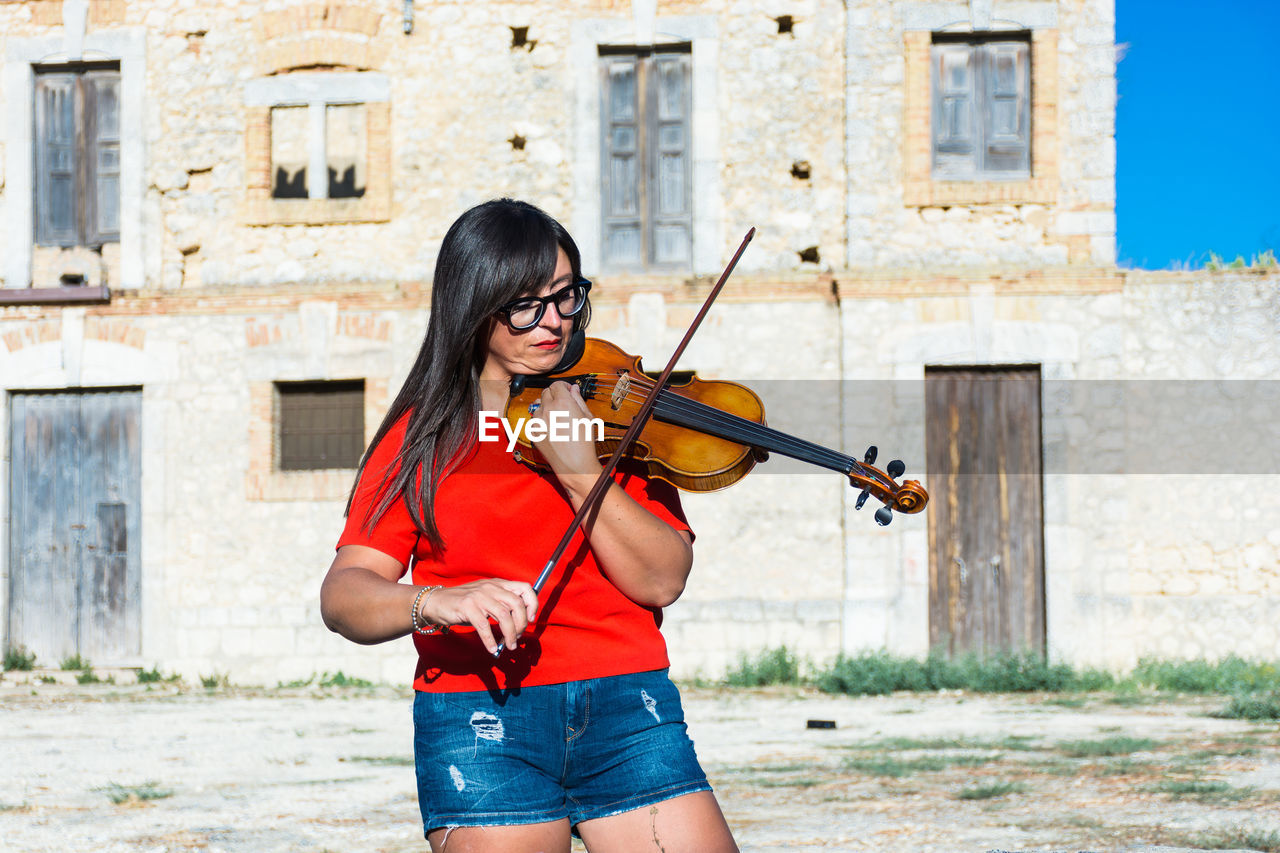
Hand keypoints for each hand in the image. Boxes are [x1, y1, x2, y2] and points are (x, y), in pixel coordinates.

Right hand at [421, 579, 537, 654]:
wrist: (436, 602)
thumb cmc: (464, 605)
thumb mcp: (486, 599)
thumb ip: (502, 605)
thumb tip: (519, 625)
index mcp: (498, 584)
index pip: (525, 588)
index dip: (532, 603)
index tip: (531, 619)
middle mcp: (491, 587)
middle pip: (517, 603)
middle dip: (521, 624)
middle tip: (517, 637)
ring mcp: (479, 596)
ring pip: (503, 615)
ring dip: (509, 634)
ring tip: (509, 646)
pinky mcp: (467, 606)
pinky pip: (484, 626)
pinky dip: (490, 640)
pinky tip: (492, 649)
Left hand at [529, 381, 603, 490]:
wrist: (574, 464)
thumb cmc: (584, 442)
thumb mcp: (587, 417)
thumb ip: (578, 399)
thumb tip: (573, 389)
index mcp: (563, 402)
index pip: (557, 384)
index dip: (563, 386)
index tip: (567, 391)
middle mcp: (548, 409)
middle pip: (546, 392)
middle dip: (554, 394)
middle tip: (563, 403)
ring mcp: (538, 421)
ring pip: (538, 406)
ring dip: (546, 407)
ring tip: (557, 418)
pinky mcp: (533, 431)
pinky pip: (535, 420)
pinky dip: (541, 421)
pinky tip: (552, 429)